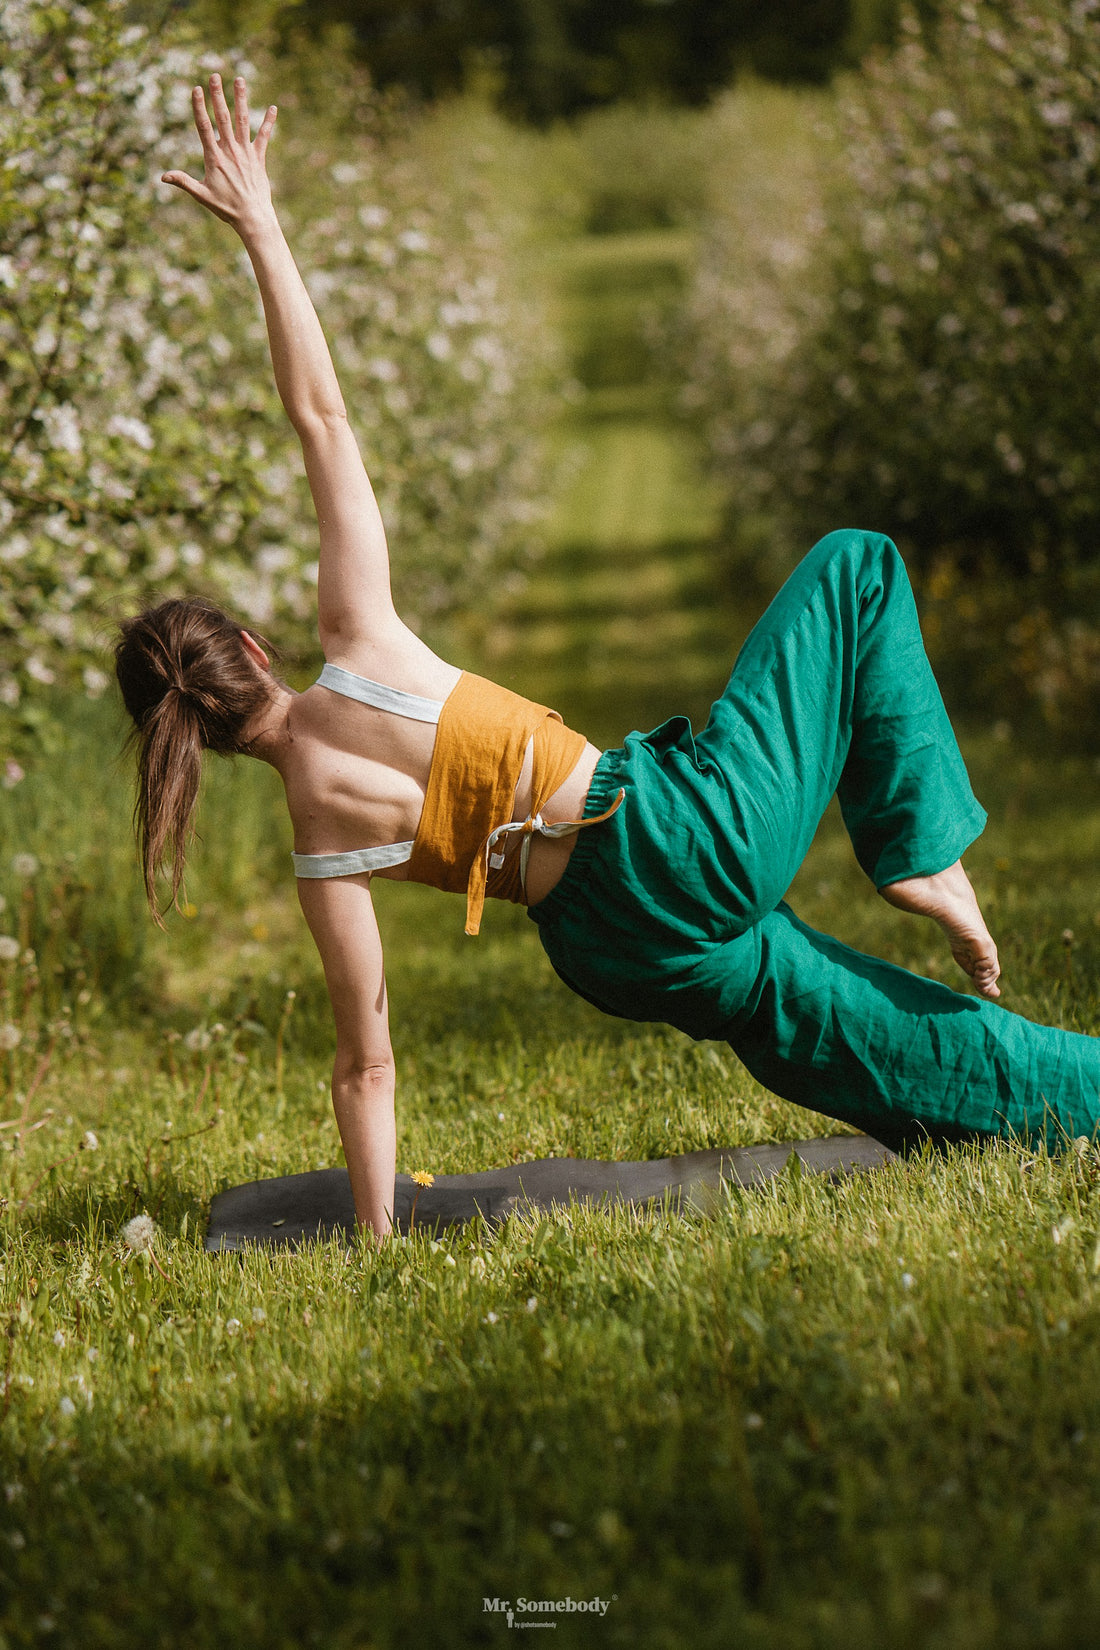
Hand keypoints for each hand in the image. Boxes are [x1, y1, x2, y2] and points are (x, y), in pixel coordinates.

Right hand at [161, 74, 277, 237]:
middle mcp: (230, 150)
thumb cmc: (226, 208)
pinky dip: (268, 122)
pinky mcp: (259, 158)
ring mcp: (246, 153)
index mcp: (214, 157)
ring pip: (243, 121)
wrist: (252, 217)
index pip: (204, 127)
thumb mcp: (202, 195)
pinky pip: (264, 136)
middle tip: (215, 75)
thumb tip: (162, 176)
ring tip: (239, 80)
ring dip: (241, 99)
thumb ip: (183, 182)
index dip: (199, 107)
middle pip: (223, 117)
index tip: (196, 89)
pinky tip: (273, 107)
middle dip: (218, 95)